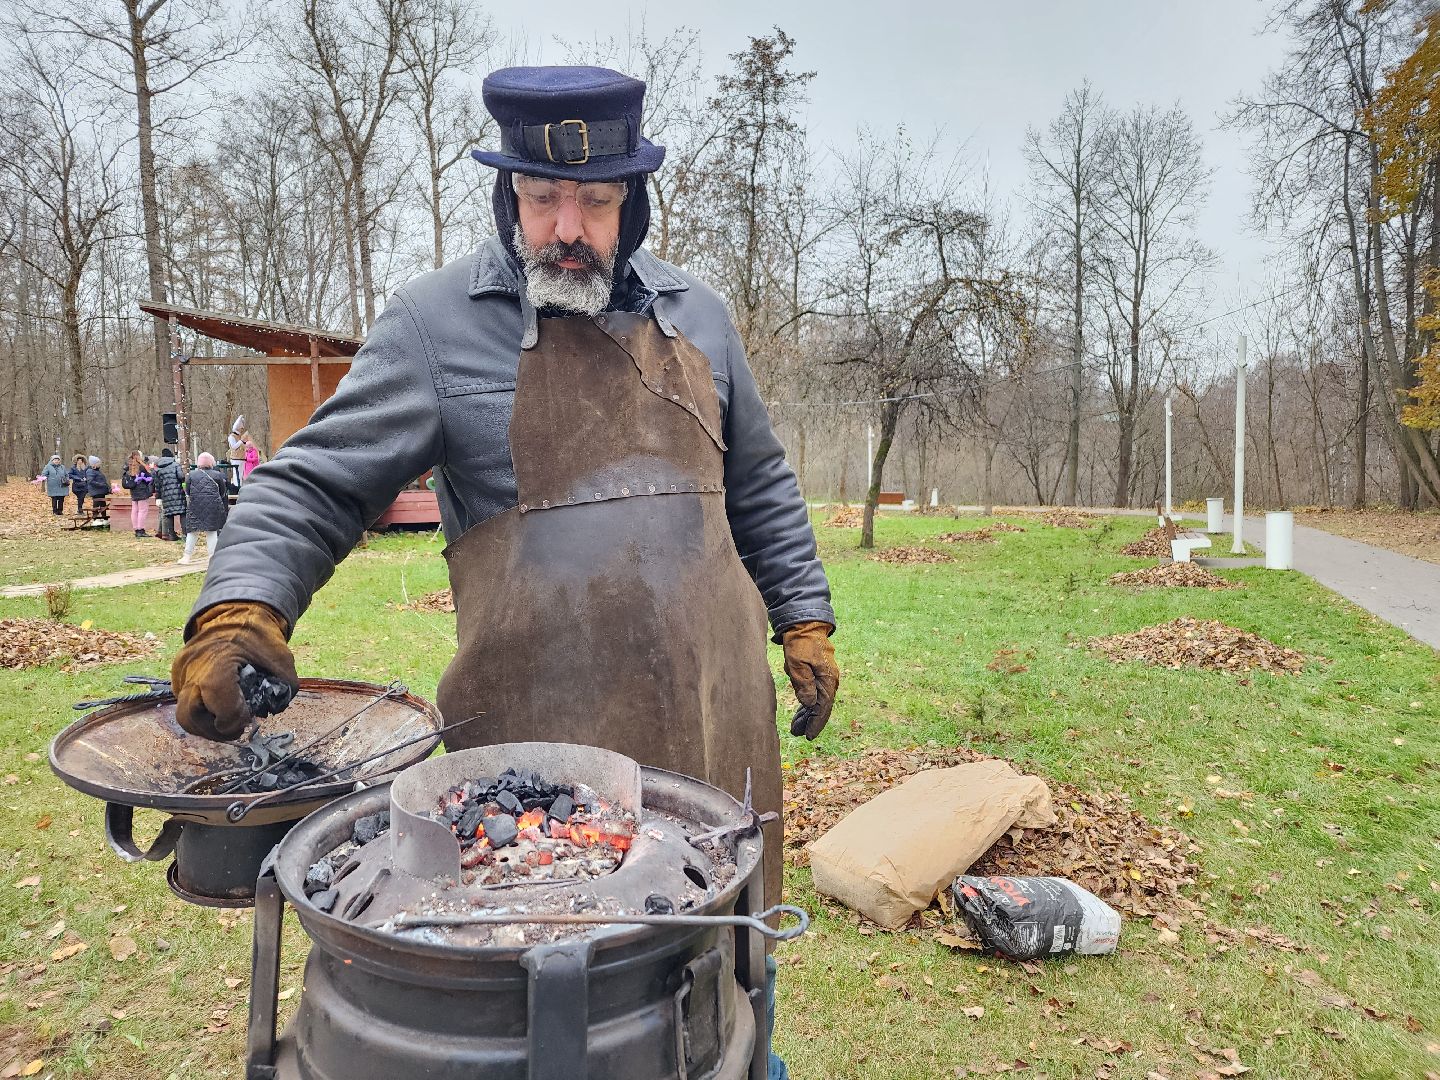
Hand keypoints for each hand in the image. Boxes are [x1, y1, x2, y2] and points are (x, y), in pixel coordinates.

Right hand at [171, 602, 297, 740]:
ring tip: (227, 723)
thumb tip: (271, 712)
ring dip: (206, 726)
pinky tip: (218, 710)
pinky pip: (184, 701)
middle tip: (235, 729)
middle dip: (214, 730)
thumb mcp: (282, 661)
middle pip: (189, 716)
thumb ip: (282, 690)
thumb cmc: (260, 637)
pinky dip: (201, 712)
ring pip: (183, 714)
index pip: (216, 702)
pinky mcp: (178, 674)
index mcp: (219, 661)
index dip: (231, 720)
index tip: (246, 719)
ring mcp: (182, 671)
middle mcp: (193, 668)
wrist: (236, 613)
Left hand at [781, 621, 838, 739]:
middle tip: (798, 733)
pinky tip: (801, 711)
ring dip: (808, 714)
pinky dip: (807, 703)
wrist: (805, 624)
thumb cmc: (800, 643)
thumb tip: (810, 705)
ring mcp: (826, 676)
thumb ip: (804, 685)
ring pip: (818, 701)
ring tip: (796, 726)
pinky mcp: (819, 673)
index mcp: (827, 679)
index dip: (815, 723)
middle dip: (811, 722)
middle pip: (822, 707)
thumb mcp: (797, 664)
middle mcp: (830, 680)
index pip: (822, 707)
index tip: (808, 736)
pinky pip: (815, 692)